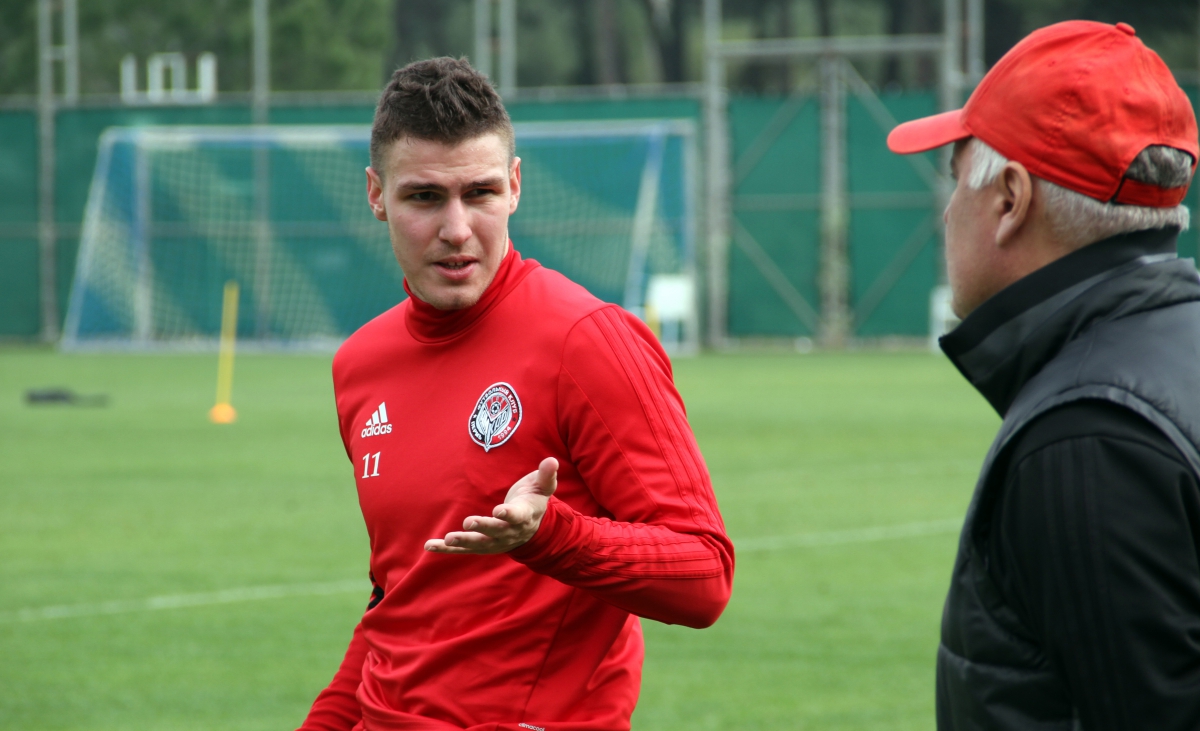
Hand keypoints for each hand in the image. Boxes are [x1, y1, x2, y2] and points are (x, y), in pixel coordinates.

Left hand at [425, 457, 557, 554]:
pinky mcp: (482, 545)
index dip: (509, 514)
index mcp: (524, 516)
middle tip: (468, 522)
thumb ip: (546, 475)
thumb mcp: (543, 487)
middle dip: (483, 527)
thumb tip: (552, 460)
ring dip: (463, 541)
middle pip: (496, 531)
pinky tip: (429, 546)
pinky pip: (463, 548)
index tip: (499, 510)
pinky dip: (446, 549)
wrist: (532, 528)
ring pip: (478, 544)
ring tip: (448, 539)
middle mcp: (509, 532)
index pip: (517, 516)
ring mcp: (495, 541)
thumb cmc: (533, 501)